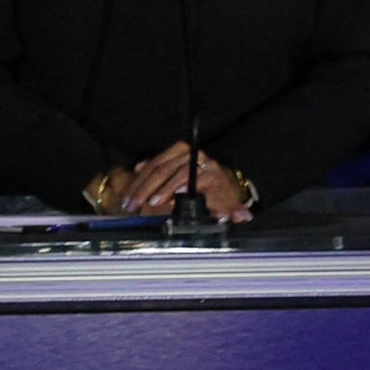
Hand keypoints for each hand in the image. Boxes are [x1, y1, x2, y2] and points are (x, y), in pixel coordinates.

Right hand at [90, 144, 253, 222]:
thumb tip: (241, 216)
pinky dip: (138, 176)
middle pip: (165, 170)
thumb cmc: (220, 194)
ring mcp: (181, 153)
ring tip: (128, 202)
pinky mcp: (170, 153)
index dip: (170, 188)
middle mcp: (195, 158)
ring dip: (139, 185)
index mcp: (208, 170)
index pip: (186, 176)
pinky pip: (151, 163)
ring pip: (155, 166)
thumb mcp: (227, 204)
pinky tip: (128, 190)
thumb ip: (231, 211)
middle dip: (148, 189)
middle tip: (136, 205)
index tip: (158, 202)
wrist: (219, 180)